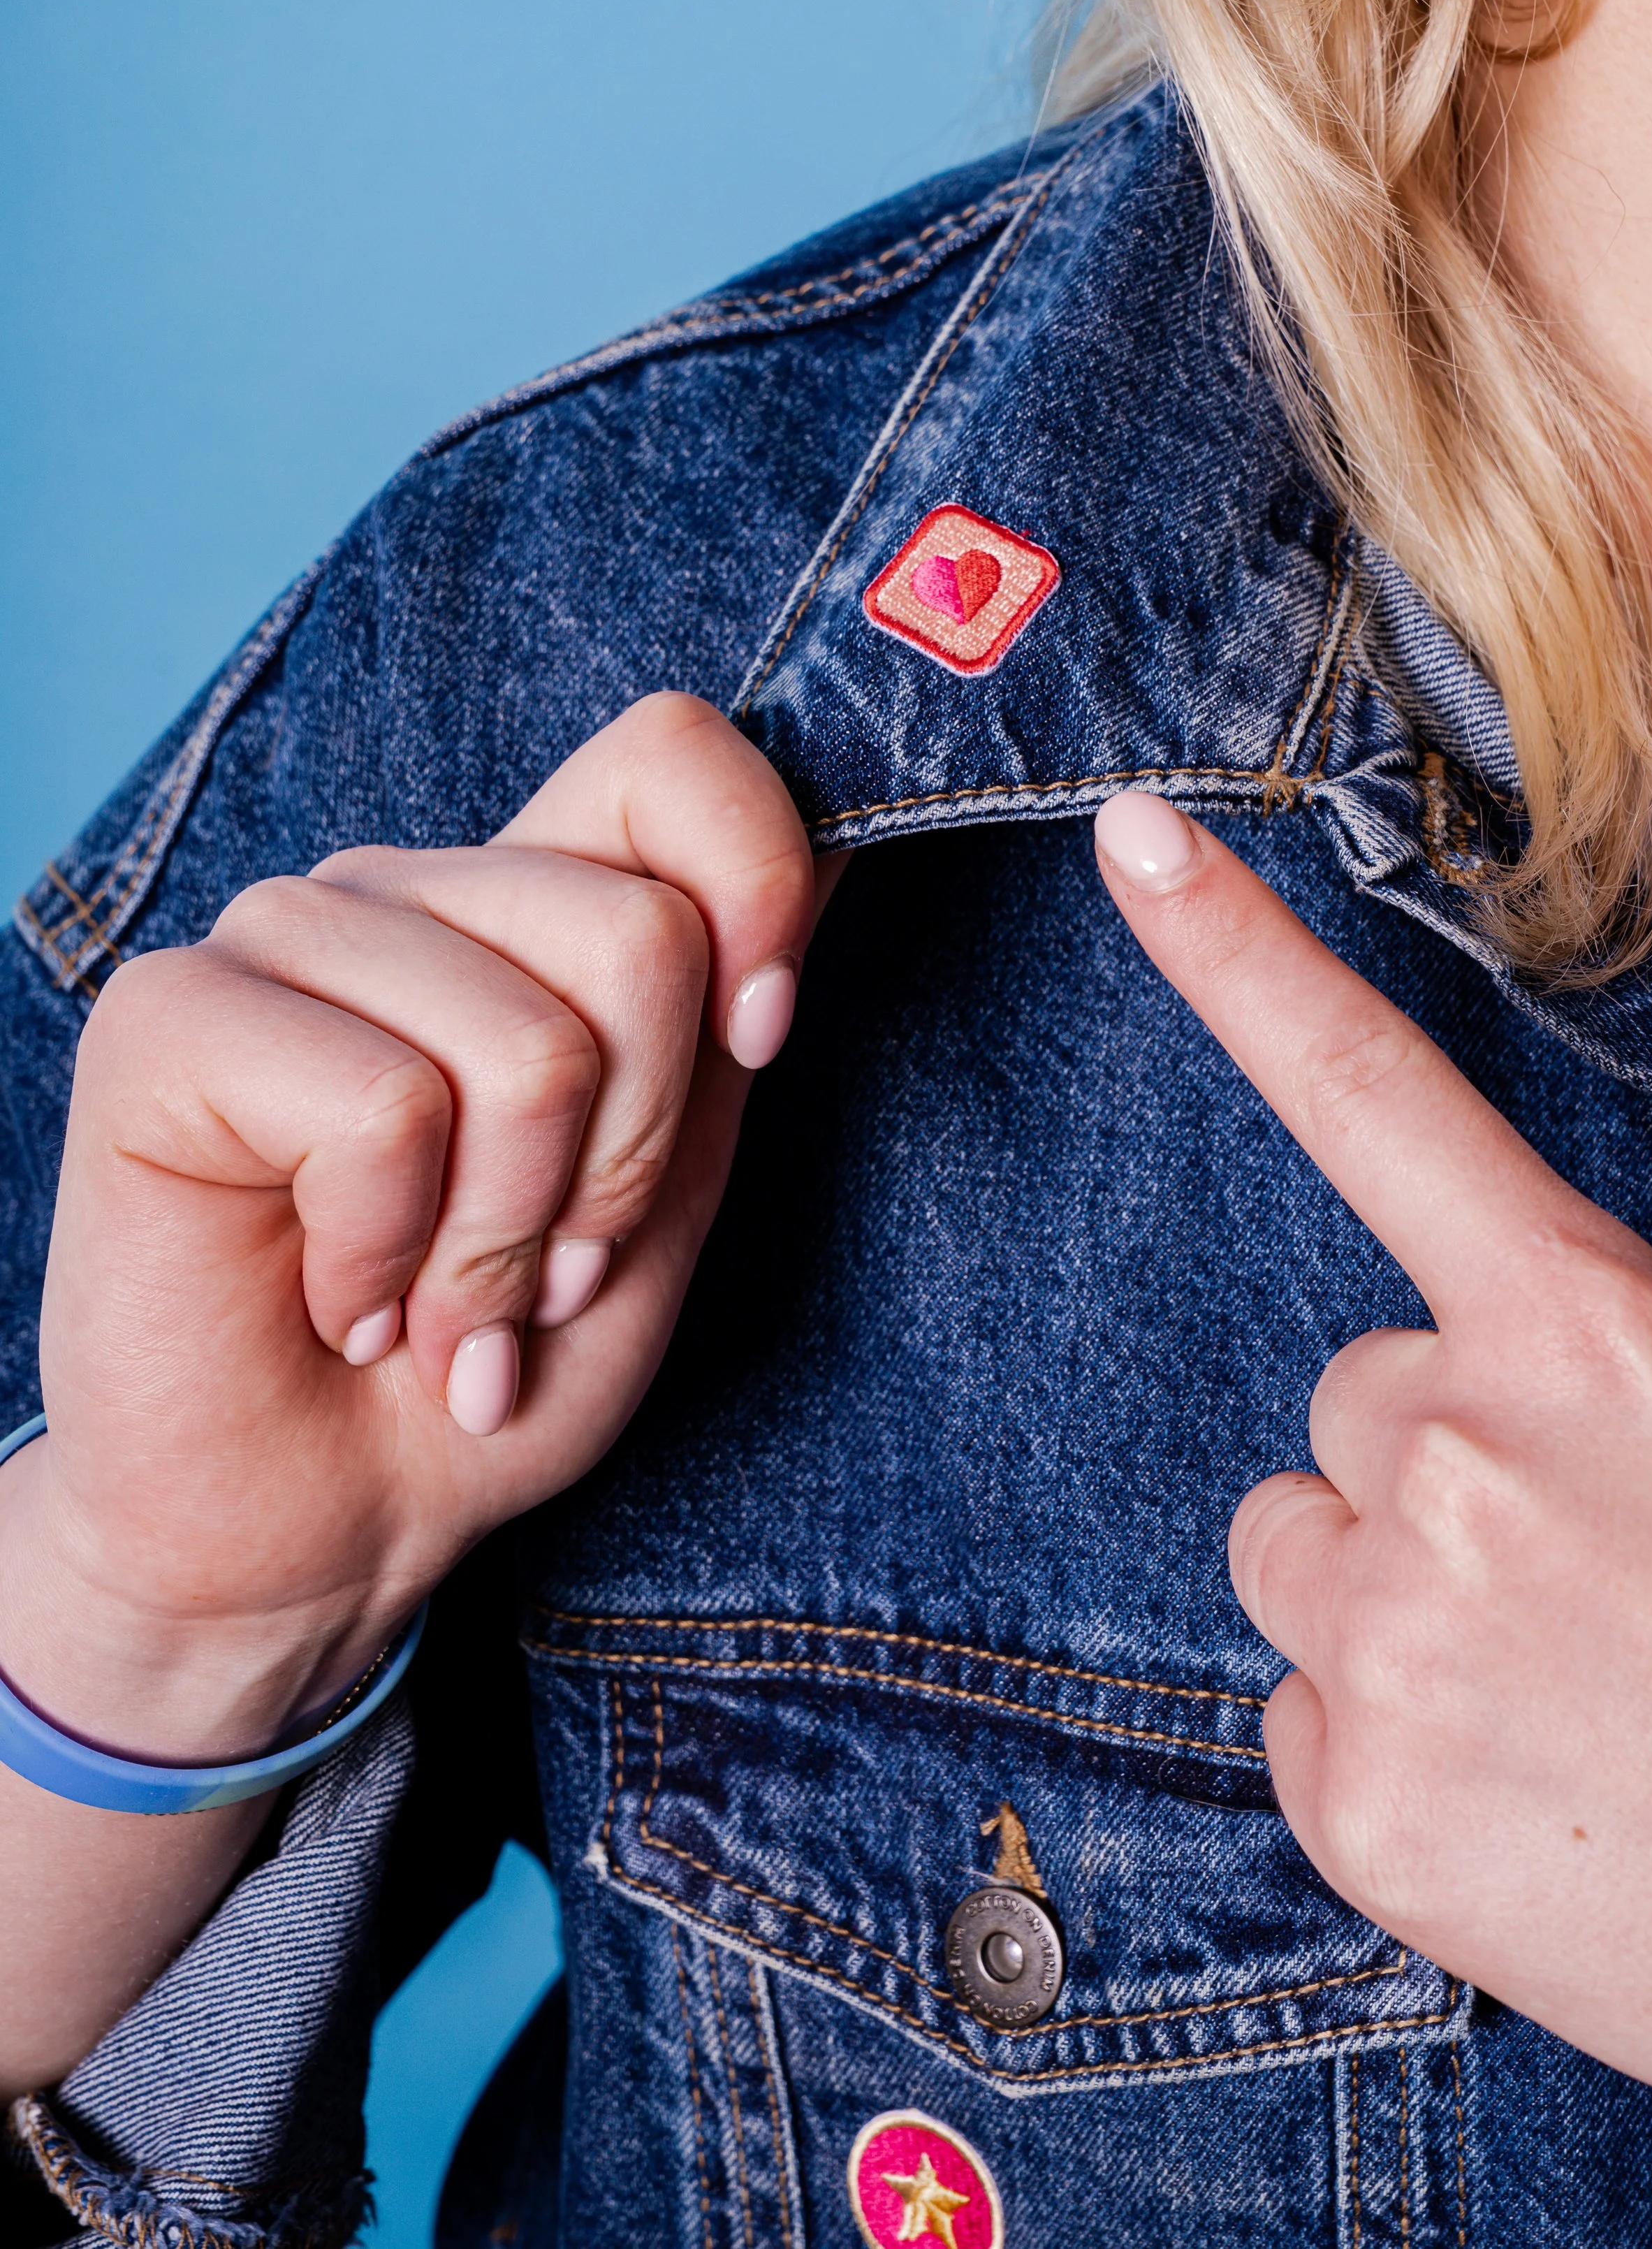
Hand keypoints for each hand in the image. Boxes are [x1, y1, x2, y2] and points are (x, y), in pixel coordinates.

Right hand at [5, 694, 822, 1763]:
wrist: (325, 1533)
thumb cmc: (498, 1366)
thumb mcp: (664, 1190)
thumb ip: (729, 1019)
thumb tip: (848, 838)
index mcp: (526, 906)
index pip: (670, 755)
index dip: (757, 887)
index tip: (758, 1043)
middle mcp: (405, 890)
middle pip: (639, 934)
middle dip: (625, 1165)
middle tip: (542, 1272)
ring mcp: (281, 936)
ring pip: (524, 1040)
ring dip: (503, 1240)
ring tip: (437, 1305)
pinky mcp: (167, 1017)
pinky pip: (383, 1108)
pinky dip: (388, 1258)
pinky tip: (341, 1302)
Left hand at [1096, 788, 1651, 2106]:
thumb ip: (1599, 1356)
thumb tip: (1482, 1354)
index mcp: (1590, 1332)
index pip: (1375, 1097)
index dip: (1237, 954)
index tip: (1132, 839)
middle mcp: (1465, 1454)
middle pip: (1343, 1401)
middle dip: (1432, 1469)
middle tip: (1585, 1577)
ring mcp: (1397, 1630)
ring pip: (1299, 1552)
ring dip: (1392, 1603)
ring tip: (1554, 1692)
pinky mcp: (1358, 1799)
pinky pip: (1301, 1721)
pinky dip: (1388, 1755)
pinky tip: (1520, 1795)